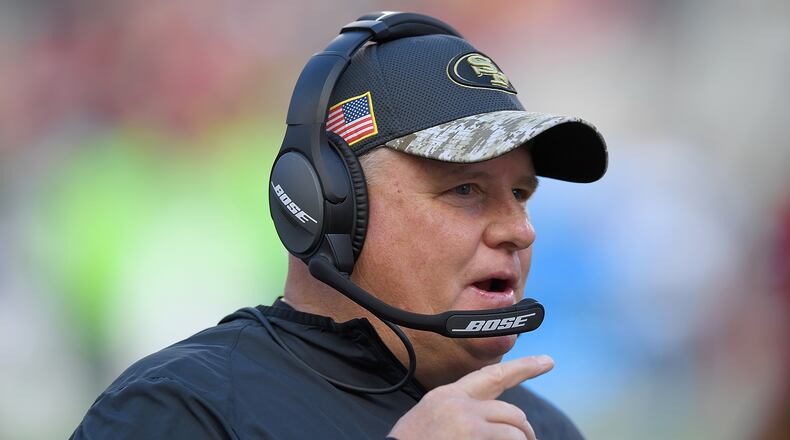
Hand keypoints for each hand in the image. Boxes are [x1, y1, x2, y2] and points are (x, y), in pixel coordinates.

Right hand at [388, 355, 553, 439]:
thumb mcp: (431, 422)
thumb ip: (459, 414)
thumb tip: (491, 420)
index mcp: (447, 396)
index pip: (491, 375)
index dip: (523, 367)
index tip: (546, 361)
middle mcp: (458, 402)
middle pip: (510, 410)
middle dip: (524, 431)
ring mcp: (466, 419)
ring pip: (515, 426)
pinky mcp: (473, 435)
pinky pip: (511, 439)